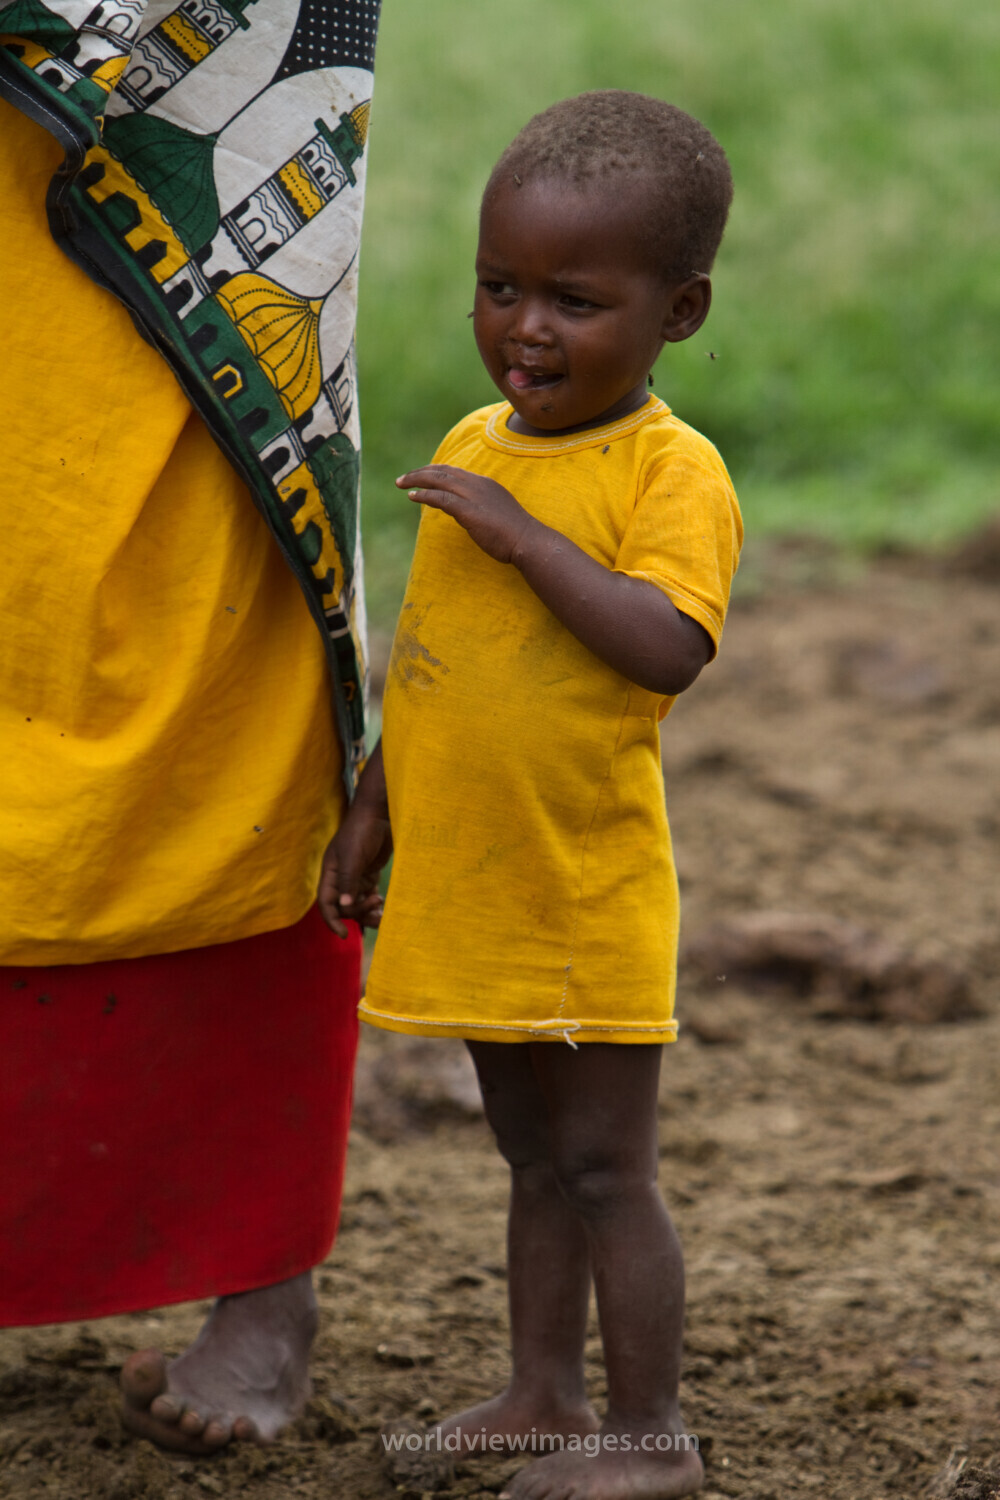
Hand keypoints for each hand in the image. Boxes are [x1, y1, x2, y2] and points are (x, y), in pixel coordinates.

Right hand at [318, 746, 391, 936]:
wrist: (379, 813)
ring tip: (383, 913)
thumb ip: (349, 881)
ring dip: (368, 912)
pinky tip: (384, 906)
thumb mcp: (353, 856)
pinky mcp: (369, 874)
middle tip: (377, 903)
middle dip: (358, 911)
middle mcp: (341, 878)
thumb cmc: (362, 830)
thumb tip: (345, 906)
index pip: (326, 903)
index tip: (344, 934)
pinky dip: (374, 905)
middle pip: (344, 907)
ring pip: (357, 904)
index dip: (332, 920)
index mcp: (331, 873)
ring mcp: (355, 877)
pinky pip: (368, 896)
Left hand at [397, 465, 536, 563]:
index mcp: (485, 484)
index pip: (454, 471)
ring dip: (417, 480)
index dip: (435, 471)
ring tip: (401, 483)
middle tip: (403, 479)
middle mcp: (477, 484)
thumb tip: (466, 513)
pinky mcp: (468, 510)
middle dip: (420, 472)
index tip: (421, 475)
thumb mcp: (496, 513)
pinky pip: (440, 498)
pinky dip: (424, 495)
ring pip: (438, 480)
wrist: (527, 540)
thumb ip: (481, 507)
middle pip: (443, 471)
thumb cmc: (515, 533)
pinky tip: (413, 496)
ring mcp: (473, 495)